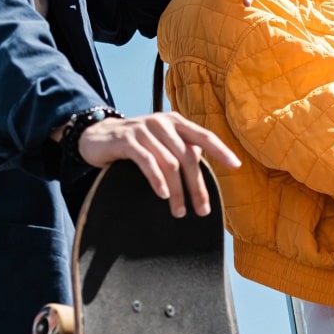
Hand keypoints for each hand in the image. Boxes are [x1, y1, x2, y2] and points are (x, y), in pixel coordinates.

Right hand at [75, 113, 240, 218]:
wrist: (97, 137)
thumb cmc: (137, 144)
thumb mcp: (162, 143)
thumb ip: (182, 151)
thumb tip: (204, 174)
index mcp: (176, 122)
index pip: (204, 136)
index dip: (221, 150)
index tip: (236, 166)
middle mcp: (163, 122)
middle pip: (188, 157)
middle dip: (197, 187)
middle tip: (202, 210)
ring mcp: (144, 129)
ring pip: (170, 163)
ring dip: (177, 191)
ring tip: (179, 211)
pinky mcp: (126, 139)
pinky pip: (147, 161)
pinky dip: (157, 180)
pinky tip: (163, 195)